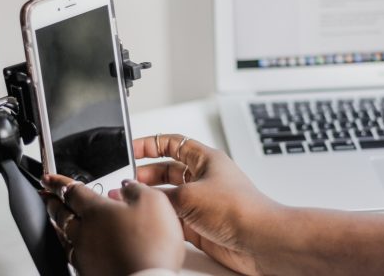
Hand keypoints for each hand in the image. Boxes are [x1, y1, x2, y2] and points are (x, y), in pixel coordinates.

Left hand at [42, 174, 184, 275]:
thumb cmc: (151, 244)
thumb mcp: (153, 203)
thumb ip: (137, 189)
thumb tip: (128, 185)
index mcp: (97, 210)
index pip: (72, 191)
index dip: (58, 182)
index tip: (48, 178)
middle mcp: (85, 232)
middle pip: (61, 214)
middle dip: (53, 203)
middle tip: (46, 197)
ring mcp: (85, 255)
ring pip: (64, 237)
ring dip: (58, 225)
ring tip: (56, 221)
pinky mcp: (90, 273)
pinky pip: (74, 255)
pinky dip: (71, 247)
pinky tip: (77, 249)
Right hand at [125, 134, 283, 274]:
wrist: (259, 241)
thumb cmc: (239, 208)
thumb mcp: (190, 195)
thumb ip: (160, 195)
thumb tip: (137, 193)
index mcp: (205, 159)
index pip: (172, 143)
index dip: (150, 144)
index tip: (130, 149)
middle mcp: (203, 178)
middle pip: (167, 170)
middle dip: (144, 174)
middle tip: (124, 181)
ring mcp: (202, 201)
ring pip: (168, 196)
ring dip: (150, 199)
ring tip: (129, 201)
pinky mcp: (200, 224)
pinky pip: (173, 218)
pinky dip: (159, 219)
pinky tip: (147, 220)